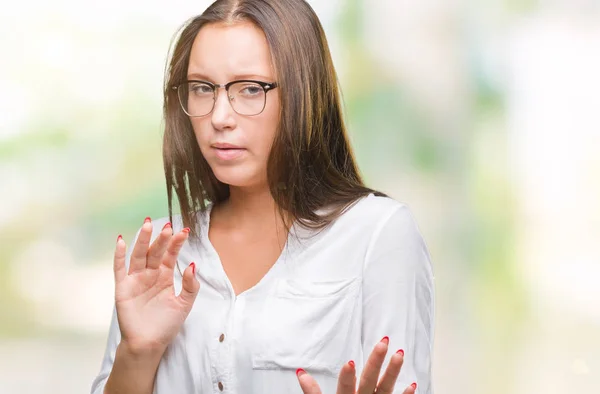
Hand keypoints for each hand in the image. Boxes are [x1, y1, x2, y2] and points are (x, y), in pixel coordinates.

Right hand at [113, 218, 199, 353]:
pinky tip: (120, 240)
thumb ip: (190, 286)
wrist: (149, 344)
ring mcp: (135, 280)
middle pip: (155, 252)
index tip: (185, 231)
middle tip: (168, 225)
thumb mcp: (184, 304)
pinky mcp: (123, 288)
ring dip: (142, 240)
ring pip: (139, 255)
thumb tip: (193, 265)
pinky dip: (119, 255)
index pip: (170, 255)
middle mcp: (150, 274)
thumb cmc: (166, 325)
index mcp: (164, 276)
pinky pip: (119, 269)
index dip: (176, 243)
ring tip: (147, 224)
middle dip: (161, 239)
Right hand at [296, 337, 416, 393]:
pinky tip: (412, 384)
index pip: (345, 388)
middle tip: (383, 343)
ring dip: (393, 372)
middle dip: (375, 362)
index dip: (347, 377)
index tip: (350, 363)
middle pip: (369, 381)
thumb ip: (313, 392)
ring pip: (385, 389)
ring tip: (400, 354)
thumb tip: (301, 372)